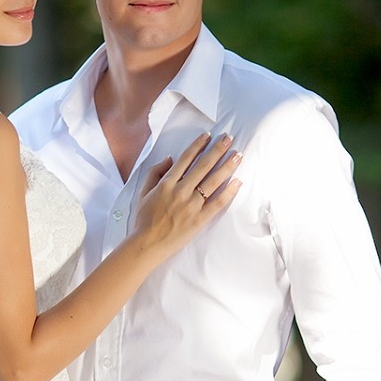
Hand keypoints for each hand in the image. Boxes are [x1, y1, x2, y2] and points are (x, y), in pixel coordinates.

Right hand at [132, 132, 241, 259]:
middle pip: (203, 165)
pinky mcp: (199, 219)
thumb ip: (154, 173)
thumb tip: (169, 158)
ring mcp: (191, 205)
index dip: (198, 145)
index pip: (186, 159)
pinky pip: (217, 203)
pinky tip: (238, 182)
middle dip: (218, 150)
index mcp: (167, 183)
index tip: (208, 136)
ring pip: (213, 181)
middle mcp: (181, 191)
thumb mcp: (143, 192)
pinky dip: (229, 192)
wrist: (146, 244)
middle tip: (229, 138)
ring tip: (238, 156)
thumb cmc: (143, 219)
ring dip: (227, 166)